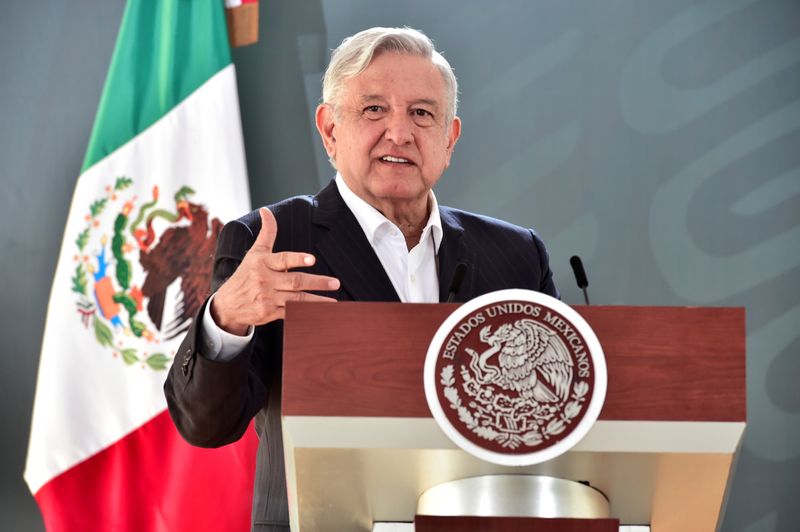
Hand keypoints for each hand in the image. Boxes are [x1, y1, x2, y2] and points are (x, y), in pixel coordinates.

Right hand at [210, 207, 339, 334]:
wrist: (228, 305)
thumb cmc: (246, 274)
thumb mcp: (254, 253)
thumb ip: (266, 233)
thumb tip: (266, 210)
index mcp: (262, 263)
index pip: (283, 260)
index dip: (298, 259)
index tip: (313, 259)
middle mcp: (265, 281)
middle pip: (295, 281)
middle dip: (317, 283)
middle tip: (335, 283)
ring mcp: (268, 299)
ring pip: (297, 300)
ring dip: (317, 301)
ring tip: (334, 300)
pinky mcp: (270, 314)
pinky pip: (292, 313)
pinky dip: (306, 313)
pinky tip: (320, 312)